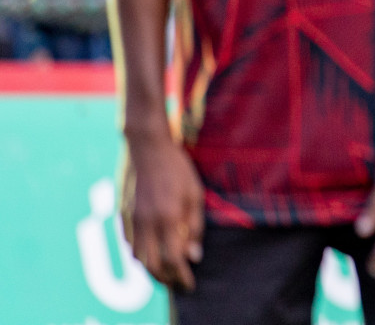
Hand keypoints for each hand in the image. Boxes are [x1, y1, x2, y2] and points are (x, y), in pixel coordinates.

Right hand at [123, 133, 203, 290]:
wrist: (147, 148)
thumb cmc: (177, 168)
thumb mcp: (194, 194)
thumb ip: (194, 227)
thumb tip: (193, 256)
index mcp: (167, 218)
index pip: (173, 259)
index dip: (181, 276)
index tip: (189, 284)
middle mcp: (146, 223)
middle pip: (151, 265)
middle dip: (165, 279)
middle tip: (177, 283)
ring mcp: (131, 220)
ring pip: (137, 257)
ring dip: (151, 269)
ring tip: (165, 272)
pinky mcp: (122, 215)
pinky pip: (129, 244)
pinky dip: (139, 255)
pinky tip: (150, 253)